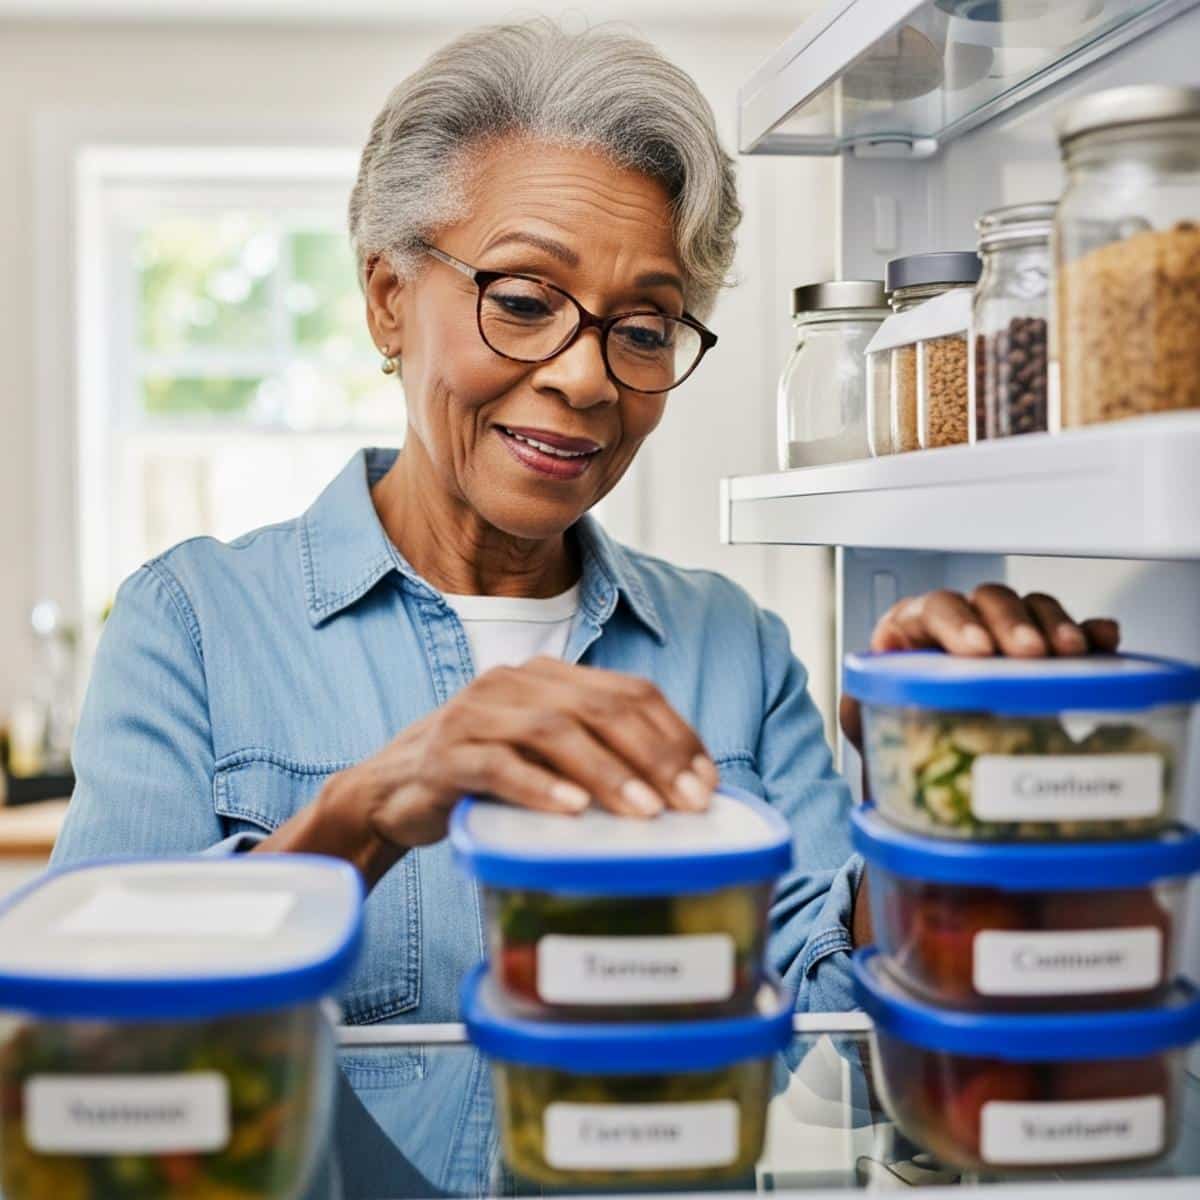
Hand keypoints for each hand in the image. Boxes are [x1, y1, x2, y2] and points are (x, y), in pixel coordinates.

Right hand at [323, 657, 718, 860]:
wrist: (392, 789)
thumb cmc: (485, 775)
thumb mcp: (546, 756)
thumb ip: (597, 755)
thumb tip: (680, 791)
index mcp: (551, 677)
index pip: (630, 692)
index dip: (675, 735)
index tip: (706, 783)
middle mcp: (517, 683)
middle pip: (600, 707)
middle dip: (653, 756)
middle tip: (687, 804)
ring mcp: (478, 714)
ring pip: (554, 731)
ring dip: (606, 772)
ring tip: (644, 812)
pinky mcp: (447, 753)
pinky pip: (498, 766)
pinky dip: (539, 787)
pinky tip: (572, 811)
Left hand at [839, 585, 1119, 751]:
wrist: (932, 754)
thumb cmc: (898, 723)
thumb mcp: (869, 717)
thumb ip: (859, 706)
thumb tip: (859, 704)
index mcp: (913, 626)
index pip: (934, 607)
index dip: (956, 623)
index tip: (976, 650)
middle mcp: (961, 621)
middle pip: (988, 601)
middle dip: (1011, 623)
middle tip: (1030, 653)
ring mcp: (1005, 632)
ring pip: (1031, 607)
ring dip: (1053, 624)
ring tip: (1071, 653)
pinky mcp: (1043, 651)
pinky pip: (1070, 630)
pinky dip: (1089, 633)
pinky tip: (1103, 641)